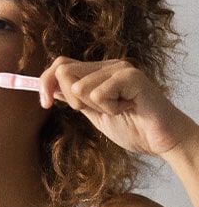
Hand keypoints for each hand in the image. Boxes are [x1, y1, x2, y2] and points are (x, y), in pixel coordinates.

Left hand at [38, 56, 195, 156]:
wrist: (163, 141)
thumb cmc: (133, 128)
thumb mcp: (94, 114)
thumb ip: (75, 99)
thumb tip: (50, 89)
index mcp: (98, 72)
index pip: (61, 65)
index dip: (45, 82)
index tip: (45, 104)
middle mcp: (108, 65)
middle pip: (64, 71)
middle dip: (71, 99)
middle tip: (96, 110)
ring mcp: (120, 68)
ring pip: (78, 86)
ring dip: (95, 107)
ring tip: (118, 110)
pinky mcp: (131, 76)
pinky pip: (97, 93)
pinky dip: (108, 109)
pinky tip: (127, 109)